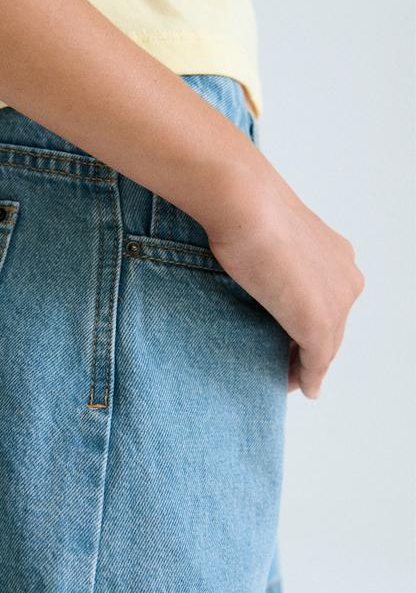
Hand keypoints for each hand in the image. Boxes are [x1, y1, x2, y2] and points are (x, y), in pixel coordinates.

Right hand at [201, 159, 364, 398]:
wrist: (245, 204)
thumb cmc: (246, 209)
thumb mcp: (267, 234)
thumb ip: (274, 257)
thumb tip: (255, 265)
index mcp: (337, 254)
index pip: (328, 302)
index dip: (313, 326)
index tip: (295, 342)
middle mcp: (346, 278)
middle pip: (333, 327)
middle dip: (314, 350)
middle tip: (292, 367)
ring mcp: (336, 301)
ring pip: (326, 346)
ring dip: (309, 366)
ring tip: (291, 380)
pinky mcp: (318, 323)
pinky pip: (317, 361)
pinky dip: (309, 377)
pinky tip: (302, 388)